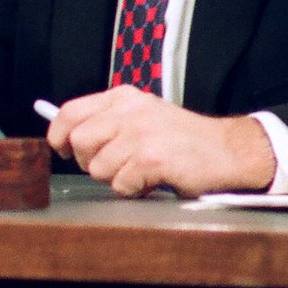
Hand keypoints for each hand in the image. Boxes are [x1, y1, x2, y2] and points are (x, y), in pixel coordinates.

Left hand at [45, 85, 276, 197]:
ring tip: (141, 171)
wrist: (228, 150)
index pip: (70, 112)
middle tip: (115, 165)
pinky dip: (135, 189)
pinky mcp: (151, 158)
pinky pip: (121, 184)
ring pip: (98, 168)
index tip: (63, 149)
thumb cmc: (183, 139)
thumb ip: (108, 122)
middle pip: (79, 142)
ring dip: (117, 178)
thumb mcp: (143, 116)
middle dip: (90, 161)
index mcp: (123, 98)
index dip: (59, 135)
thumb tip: (67, 138)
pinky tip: (153, 179)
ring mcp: (140, 134)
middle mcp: (129, 111)